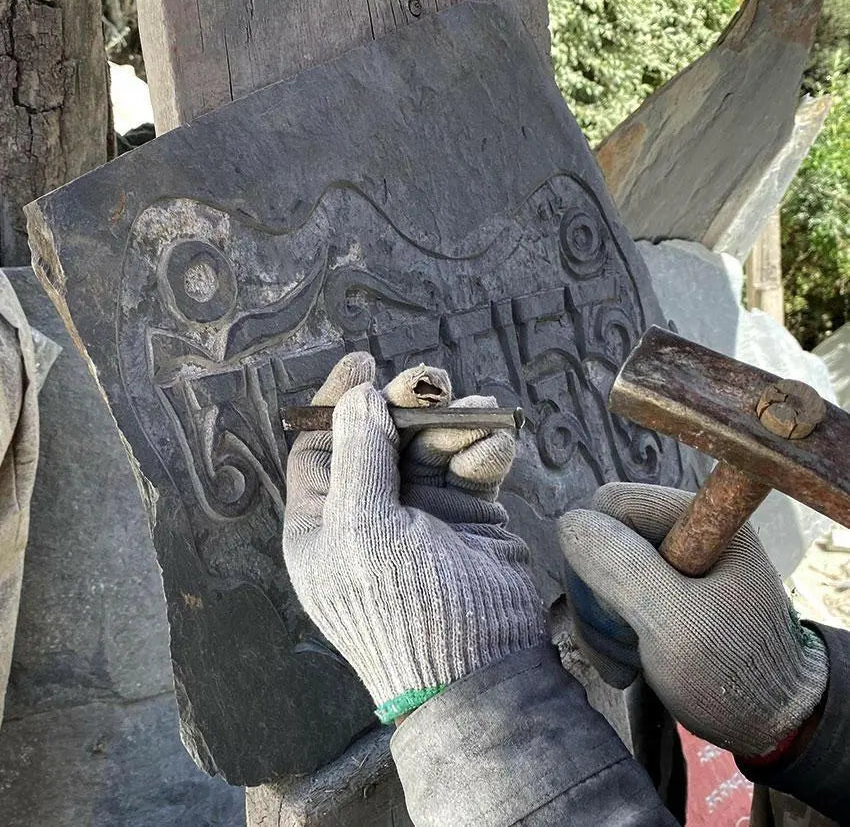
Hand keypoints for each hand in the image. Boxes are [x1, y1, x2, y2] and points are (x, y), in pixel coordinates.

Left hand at [283, 355, 546, 723]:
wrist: (477, 668)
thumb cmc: (400, 606)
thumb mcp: (362, 528)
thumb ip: (360, 454)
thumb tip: (358, 395)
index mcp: (322, 521)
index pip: (320, 444)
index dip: (339, 401)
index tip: (363, 364)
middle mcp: (368, 511)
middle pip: (382, 436)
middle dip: (406, 405)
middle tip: (431, 382)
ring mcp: (420, 513)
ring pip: (431, 444)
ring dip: (454, 423)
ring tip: (476, 412)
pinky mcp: (467, 515)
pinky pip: (472, 465)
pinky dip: (485, 450)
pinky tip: (496, 446)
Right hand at [558, 483, 828, 758]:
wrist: (767, 724)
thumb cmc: (733, 673)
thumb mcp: (675, 622)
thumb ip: (622, 566)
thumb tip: (570, 523)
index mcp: (700, 519)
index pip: (614, 503)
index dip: (605, 550)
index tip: (629, 603)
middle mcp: (680, 532)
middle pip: (598, 540)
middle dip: (600, 596)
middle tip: (631, 639)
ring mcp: (666, 564)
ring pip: (595, 573)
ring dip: (602, 623)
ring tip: (632, 659)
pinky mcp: (655, 593)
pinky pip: (604, 600)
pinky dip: (606, 636)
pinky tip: (630, 664)